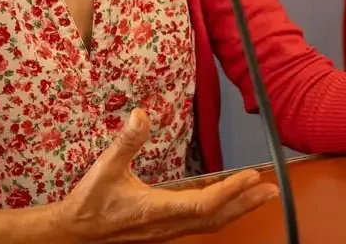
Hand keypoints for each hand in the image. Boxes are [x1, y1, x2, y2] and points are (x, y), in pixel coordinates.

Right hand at [50, 109, 274, 241]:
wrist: (74, 233)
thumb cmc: (89, 202)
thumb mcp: (106, 168)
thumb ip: (126, 142)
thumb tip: (140, 114)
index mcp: (157, 209)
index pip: (204, 203)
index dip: (230, 191)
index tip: (251, 176)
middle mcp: (168, 224)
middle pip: (217, 218)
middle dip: (245, 203)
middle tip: (271, 190)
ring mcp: (168, 230)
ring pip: (211, 223)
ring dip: (237, 208)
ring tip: (260, 194)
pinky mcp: (165, 229)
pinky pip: (200, 222)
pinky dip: (220, 211)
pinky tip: (228, 199)